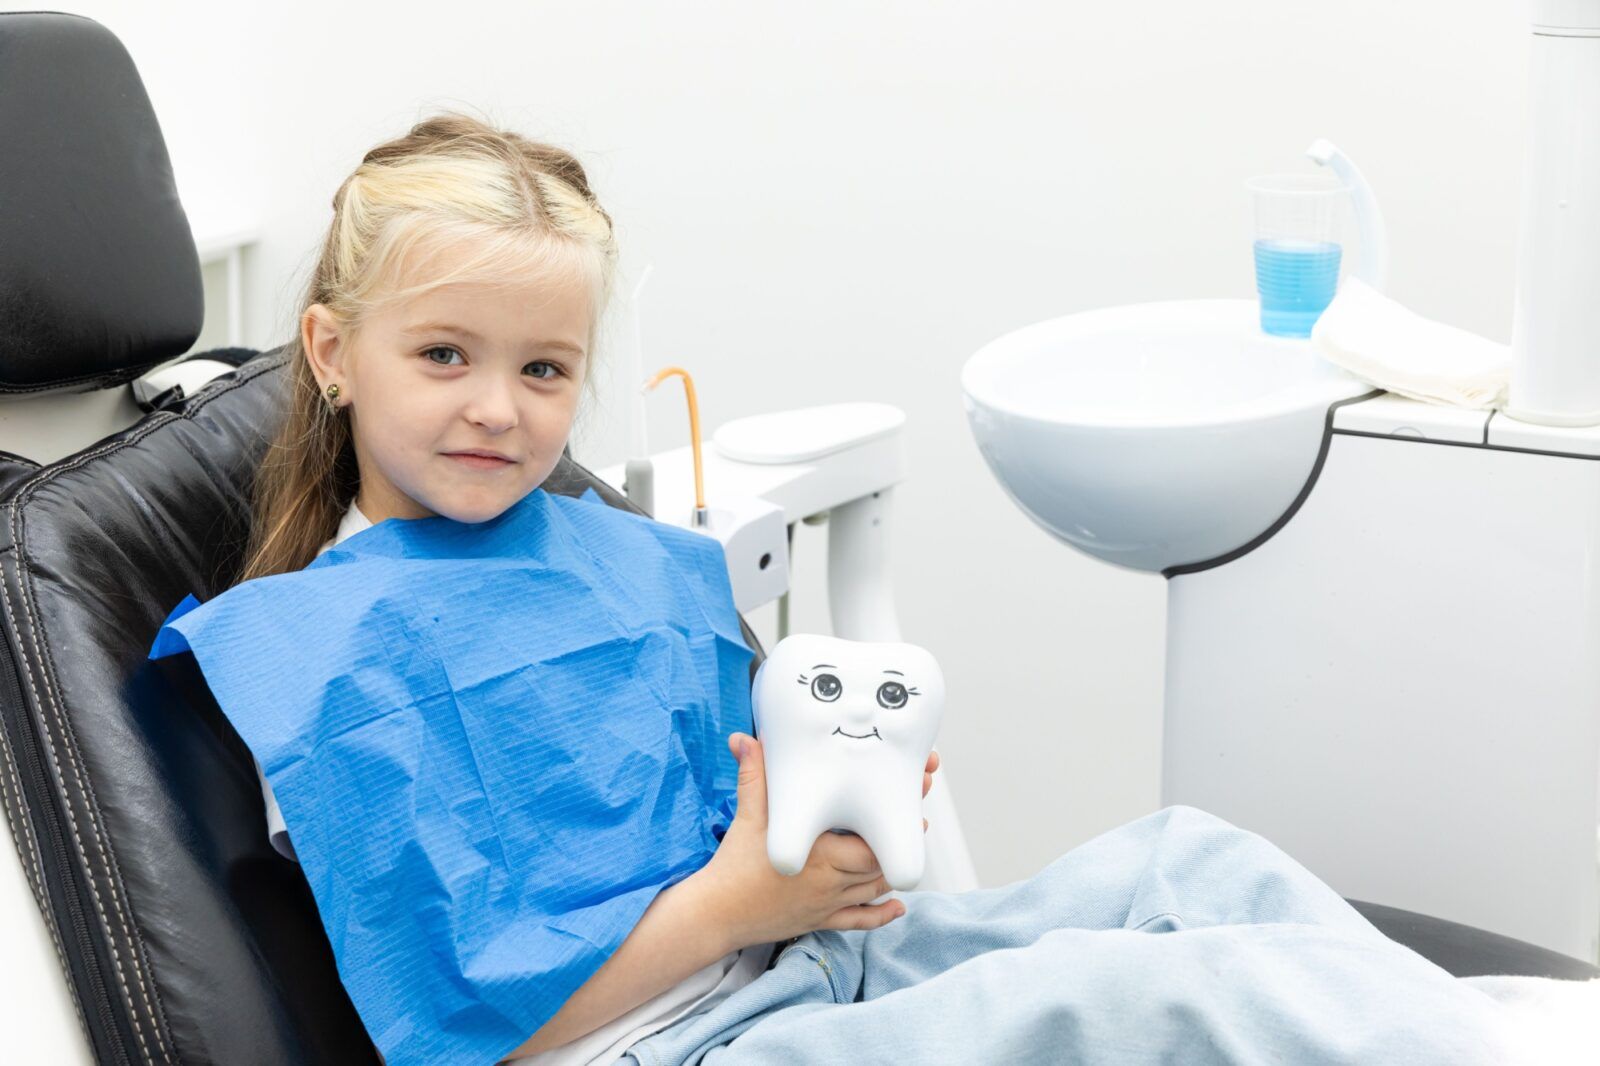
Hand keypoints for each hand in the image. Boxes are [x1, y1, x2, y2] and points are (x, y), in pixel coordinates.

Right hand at [690, 732, 906, 951]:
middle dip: (900, 845)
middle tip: (915, 822)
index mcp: (818, 855)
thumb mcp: (747, 816)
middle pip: (878, 867)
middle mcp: (829, 882)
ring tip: (908, 851)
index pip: (869, 845)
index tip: (909, 809)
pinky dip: (881, 915)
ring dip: (893, 873)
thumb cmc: (733, 865)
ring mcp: (826, 905)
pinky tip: (897, 906)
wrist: (716, 914)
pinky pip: (858, 922)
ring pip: (873, 891)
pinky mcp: (820, 921)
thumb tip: (743, 738)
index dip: (894, 828)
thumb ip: (752, 775)